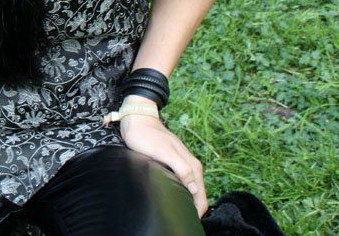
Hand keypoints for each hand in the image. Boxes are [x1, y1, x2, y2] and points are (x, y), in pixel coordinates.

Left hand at [119, 96, 207, 216]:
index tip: (188, 218)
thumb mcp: (164, 152)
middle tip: (182, 217)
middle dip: (194, 207)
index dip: (197, 210)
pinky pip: (182, 182)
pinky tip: (173, 195)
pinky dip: (180, 191)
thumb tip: (194, 188)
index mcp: (192, 165)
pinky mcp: (173, 163)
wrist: (137, 119)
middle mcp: (191, 165)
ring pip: (190, 188)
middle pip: (197, 194)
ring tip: (178, 210)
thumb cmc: (147, 136)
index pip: (201, 196)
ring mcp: (182, 164)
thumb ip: (181, 168)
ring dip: (188, 200)